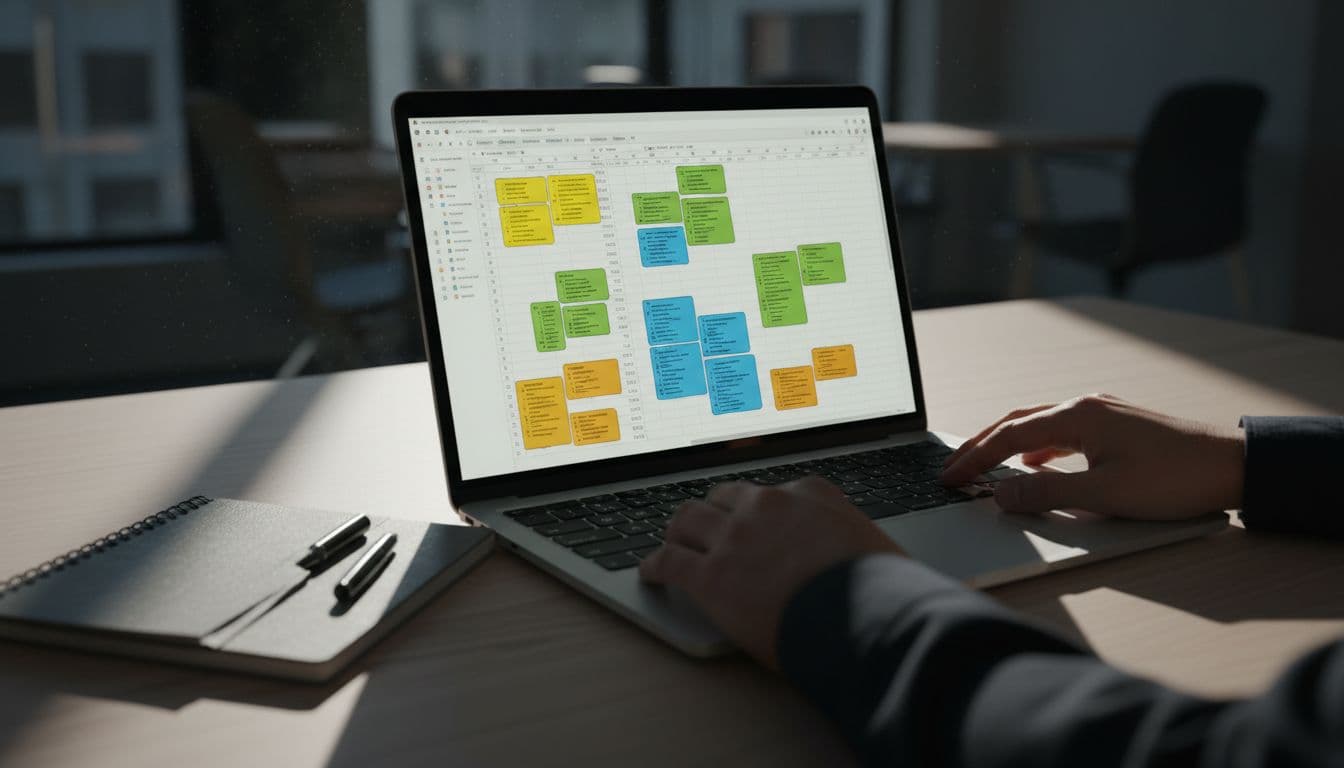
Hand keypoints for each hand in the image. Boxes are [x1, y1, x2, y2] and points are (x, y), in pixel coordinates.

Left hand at [639, 476, 900, 667]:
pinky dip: (655, 565)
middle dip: (714, 513)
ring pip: (688, 520)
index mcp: (811, 495)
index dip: (760, 509)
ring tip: (672, 543)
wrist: (869, 617)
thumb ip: (862, 548)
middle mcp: (769, 506)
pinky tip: (651, 573)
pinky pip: (670, 561)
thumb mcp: (881, 551)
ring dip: (679, 531)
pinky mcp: (711, 574)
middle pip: (725, 498)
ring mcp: (736, 537)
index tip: (756, 519)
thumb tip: (885, 568)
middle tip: (708, 528)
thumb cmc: (886, 592)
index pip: (775, 492)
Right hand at [940, 394, 1244, 518]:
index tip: (948, 477)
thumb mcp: (1104, 495)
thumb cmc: (1175, 479)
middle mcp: (1087, 407)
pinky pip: (1063, 432)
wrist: (1234, 467)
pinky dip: (1037, 447)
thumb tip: (1000, 494)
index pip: (1008, 435)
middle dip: (981, 446)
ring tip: (985, 467)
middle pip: (1017, 422)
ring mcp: (1104, 414)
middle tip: (953, 469)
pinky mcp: (1119, 427)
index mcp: (1077, 416)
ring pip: (1040, 425)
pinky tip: (1037, 464)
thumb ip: (1046, 494)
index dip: (974, 458)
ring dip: (1008, 446)